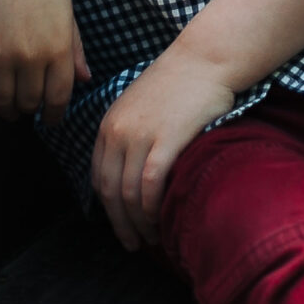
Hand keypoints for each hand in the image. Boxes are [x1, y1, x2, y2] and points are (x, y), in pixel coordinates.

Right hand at [0, 0, 88, 124]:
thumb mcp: (65, 9)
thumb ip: (75, 48)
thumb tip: (85, 80)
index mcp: (59, 47)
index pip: (58, 98)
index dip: (54, 115)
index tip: (50, 120)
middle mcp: (30, 55)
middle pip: (29, 102)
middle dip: (28, 111)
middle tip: (26, 110)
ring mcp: (0, 53)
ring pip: (2, 100)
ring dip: (5, 110)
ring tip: (7, 110)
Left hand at [91, 45, 237, 249]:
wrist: (205, 59)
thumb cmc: (180, 82)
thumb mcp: (142, 105)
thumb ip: (132, 133)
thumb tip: (136, 171)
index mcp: (109, 124)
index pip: (98, 177)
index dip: (108, 207)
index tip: (121, 224)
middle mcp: (118, 131)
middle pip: (110, 191)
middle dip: (119, 224)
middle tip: (133, 244)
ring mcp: (140, 135)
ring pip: (128, 193)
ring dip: (138, 222)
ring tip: (152, 238)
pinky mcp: (165, 140)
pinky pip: (150, 184)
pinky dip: (152, 208)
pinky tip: (161, 220)